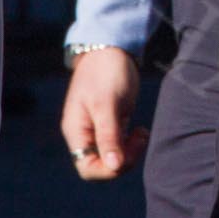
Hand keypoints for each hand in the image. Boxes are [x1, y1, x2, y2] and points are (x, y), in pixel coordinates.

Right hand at [60, 47, 147, 179]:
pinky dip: (132, 143)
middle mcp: (85, 134)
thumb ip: (109, 135)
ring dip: (130, 152)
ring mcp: (99, 128)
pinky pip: (120, 145)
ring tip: (142, 134)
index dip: (107, 170)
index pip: (87, 167)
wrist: (112, 47)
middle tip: (138, 140)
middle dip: (122, 160)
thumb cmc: (106, 72)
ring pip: (113, 157)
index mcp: (77, 131)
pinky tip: (141, 131)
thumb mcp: (107, 104)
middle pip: (101, 166)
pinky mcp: (112, 122)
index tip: (126, 154)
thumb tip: (113, 167)